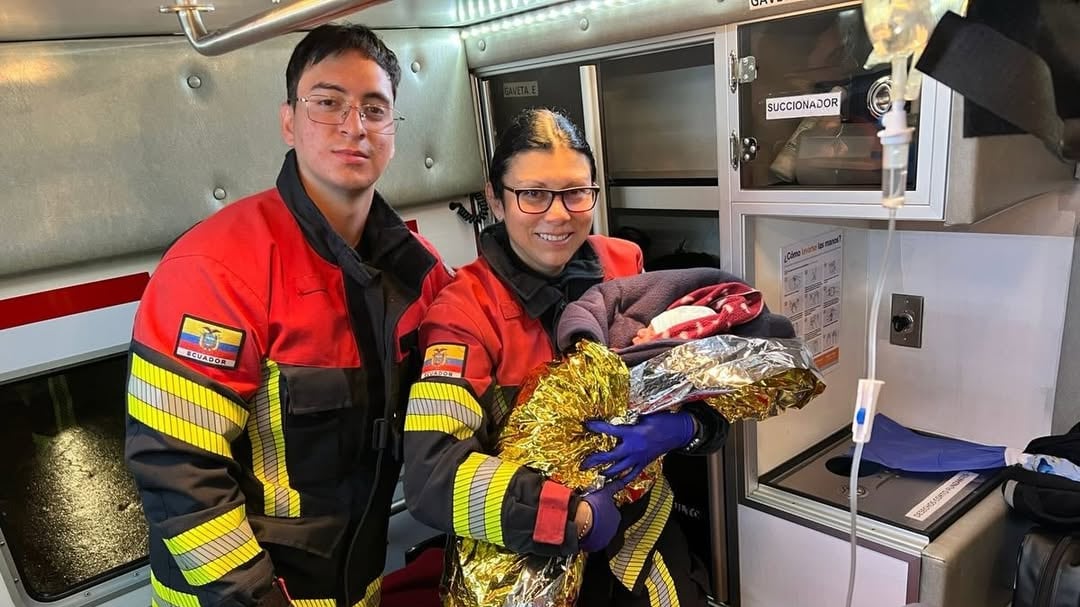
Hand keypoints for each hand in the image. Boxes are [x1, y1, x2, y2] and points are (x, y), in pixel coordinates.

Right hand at [577, 479, 624, 551]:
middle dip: (600, 519)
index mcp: (617, 517)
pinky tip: (583, 530)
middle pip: (607, 523)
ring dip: (594, 528)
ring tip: (585, 521)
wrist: (581, 519)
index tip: (597, 506)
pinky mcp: (594, 546)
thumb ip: (614, 486)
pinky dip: (588, 536)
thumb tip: (621, 481)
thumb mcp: (605, 491)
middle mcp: (613, 529)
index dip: (604, 508)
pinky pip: (592, 541)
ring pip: (600, 532)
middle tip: (591, 513)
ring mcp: (604, 539)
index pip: (613, 512)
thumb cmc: (592, 506)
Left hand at [581, 412, 695, 484]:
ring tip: (596, 475)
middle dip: (596, 460)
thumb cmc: (664, 421)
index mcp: (633, 434)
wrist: (679, 432)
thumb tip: (618, 416)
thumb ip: (630, 418)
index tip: (588, 425)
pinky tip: (615, 483)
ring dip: (606, 472)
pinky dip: (623, 479)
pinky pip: (632, 474)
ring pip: (619, 469)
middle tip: (583, 464)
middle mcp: (634, 449)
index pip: (610, 430)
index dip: (598, 427)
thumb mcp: (645, 415)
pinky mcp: (644, 463)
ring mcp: (639, 458)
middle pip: (611, 457)